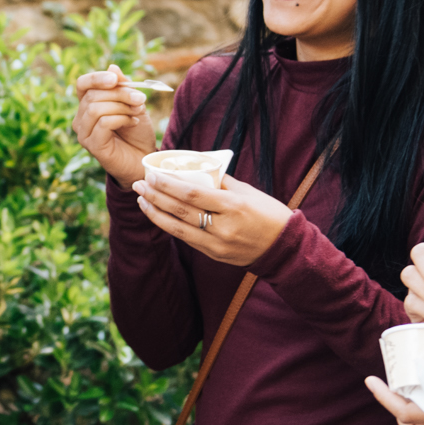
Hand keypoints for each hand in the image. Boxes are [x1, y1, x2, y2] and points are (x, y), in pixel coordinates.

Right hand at [72, 69, 158, 183]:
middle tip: (140, 99)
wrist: (145, 158)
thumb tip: (112, 67)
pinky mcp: (92, 146)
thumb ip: (123, 87)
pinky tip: (132, 123)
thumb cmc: (137, 132)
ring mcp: (84, 133)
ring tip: (137, 112)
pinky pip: (102, 123)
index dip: (97, 78)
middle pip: (93, 95)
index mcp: (88, 105)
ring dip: (121, 106)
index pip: (82, 84)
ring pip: (95, 108)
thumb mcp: (133, 104)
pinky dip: (121, 119)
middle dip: (120, 93)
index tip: (115, 79)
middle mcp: (81, 119)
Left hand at [131, 169, 291, 265]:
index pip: (193, 193)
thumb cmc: (269, 214)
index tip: (152, 174)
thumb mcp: (248, 192)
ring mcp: (217, 244)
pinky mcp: (214, 254)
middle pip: (181, 210)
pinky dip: (169, 225)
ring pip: (177, 228)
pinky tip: (157, 215)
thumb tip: (195, 170)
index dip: (168, 184)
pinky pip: (186, 238)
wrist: (284, 249)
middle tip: (139, 183)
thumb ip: (221, 183)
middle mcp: (223, 227)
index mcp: (234, 206)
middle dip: (155, 196)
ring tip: (141, 199)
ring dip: (155, 212)